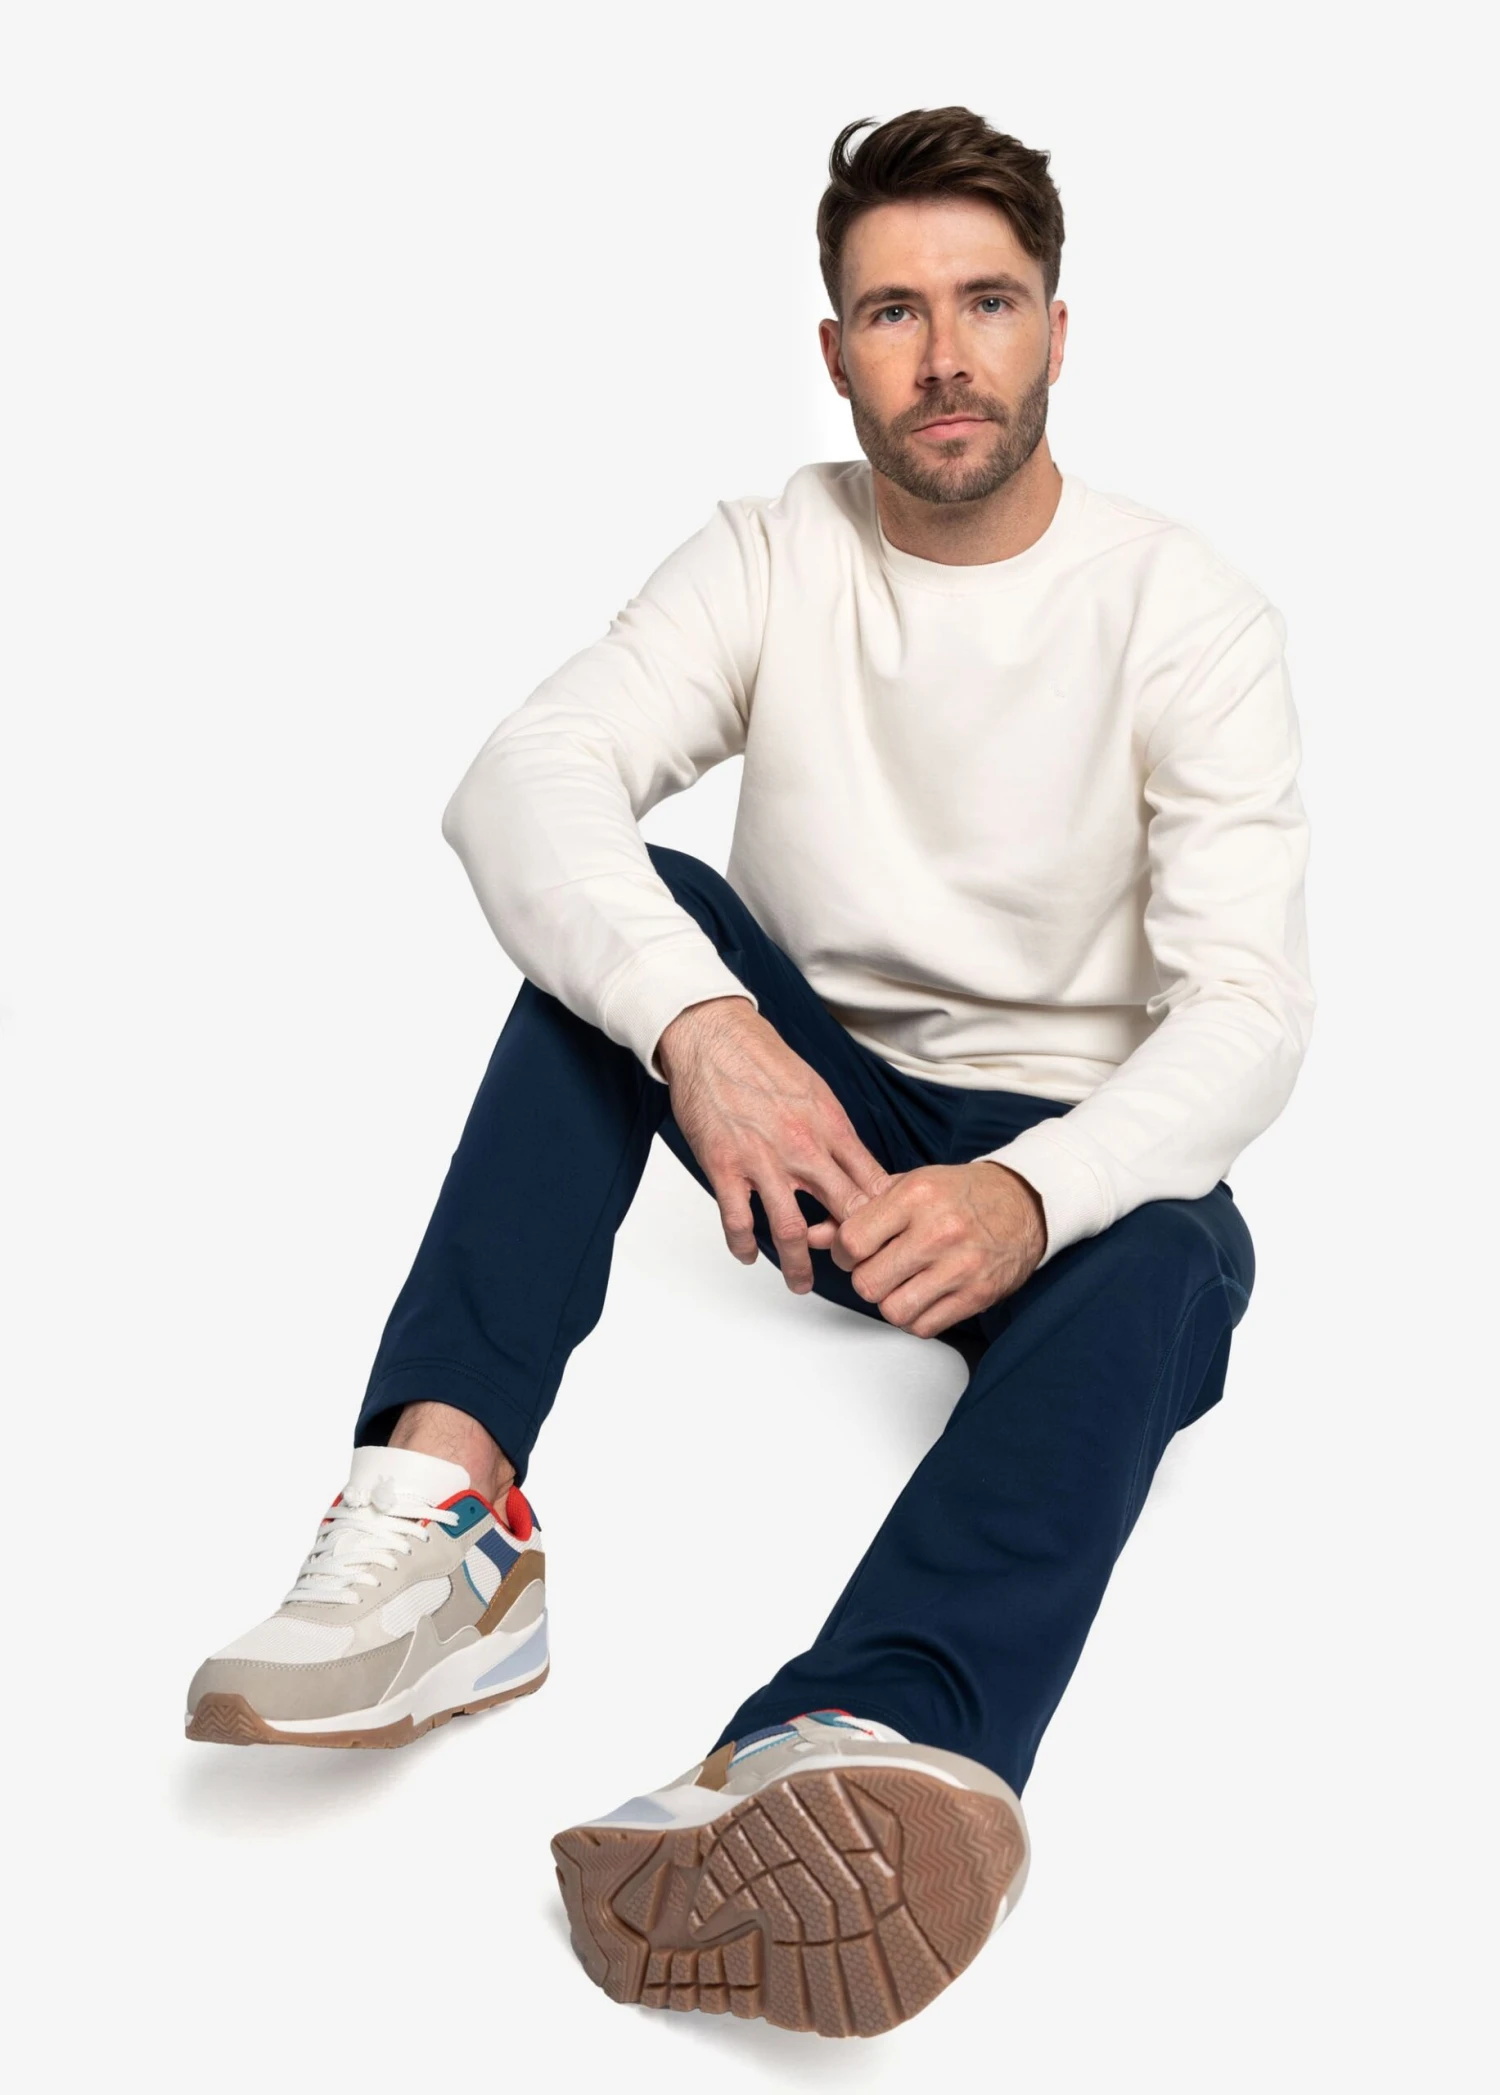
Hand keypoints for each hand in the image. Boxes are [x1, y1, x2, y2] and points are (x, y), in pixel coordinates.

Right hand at [657, 997, 893, 1292]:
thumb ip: (836, 1133)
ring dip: (798, 1266)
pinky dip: (744, 1245)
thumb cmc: (764, 1060)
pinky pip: (738, 1220)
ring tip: (801, 1284)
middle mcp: (803, 1147)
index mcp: (831, 1127)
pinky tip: (749, 1255)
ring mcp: (762, 1159)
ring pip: (791, 1230)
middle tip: (853, 1271)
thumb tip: (858, 1166)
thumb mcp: (817, 1091)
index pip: (872, 1184)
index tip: (885, 1238)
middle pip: (843, 1211)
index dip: (884, 1218)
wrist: (713, 1037)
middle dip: (853, 1249)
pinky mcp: (724, 1165)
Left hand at [805, 1159, 1046, 1336]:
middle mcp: (938, 1231)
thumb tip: (812, 1236)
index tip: (855, 1251)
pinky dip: (916, 1318)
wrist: (1024, 1203)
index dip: (844, 1253)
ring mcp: (960, 1266)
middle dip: (865, 1279)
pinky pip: (923, 1327)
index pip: (851, 1243)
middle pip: (867, 1283)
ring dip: (890, 1302)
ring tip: (902, 1283)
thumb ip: (857, 1212)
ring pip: (893, 1310)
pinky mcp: (977, 1295)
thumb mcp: (907, 1187)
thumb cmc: (959, 1193)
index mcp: (915, 1197)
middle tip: (880, 1267)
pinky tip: (924, 1295)